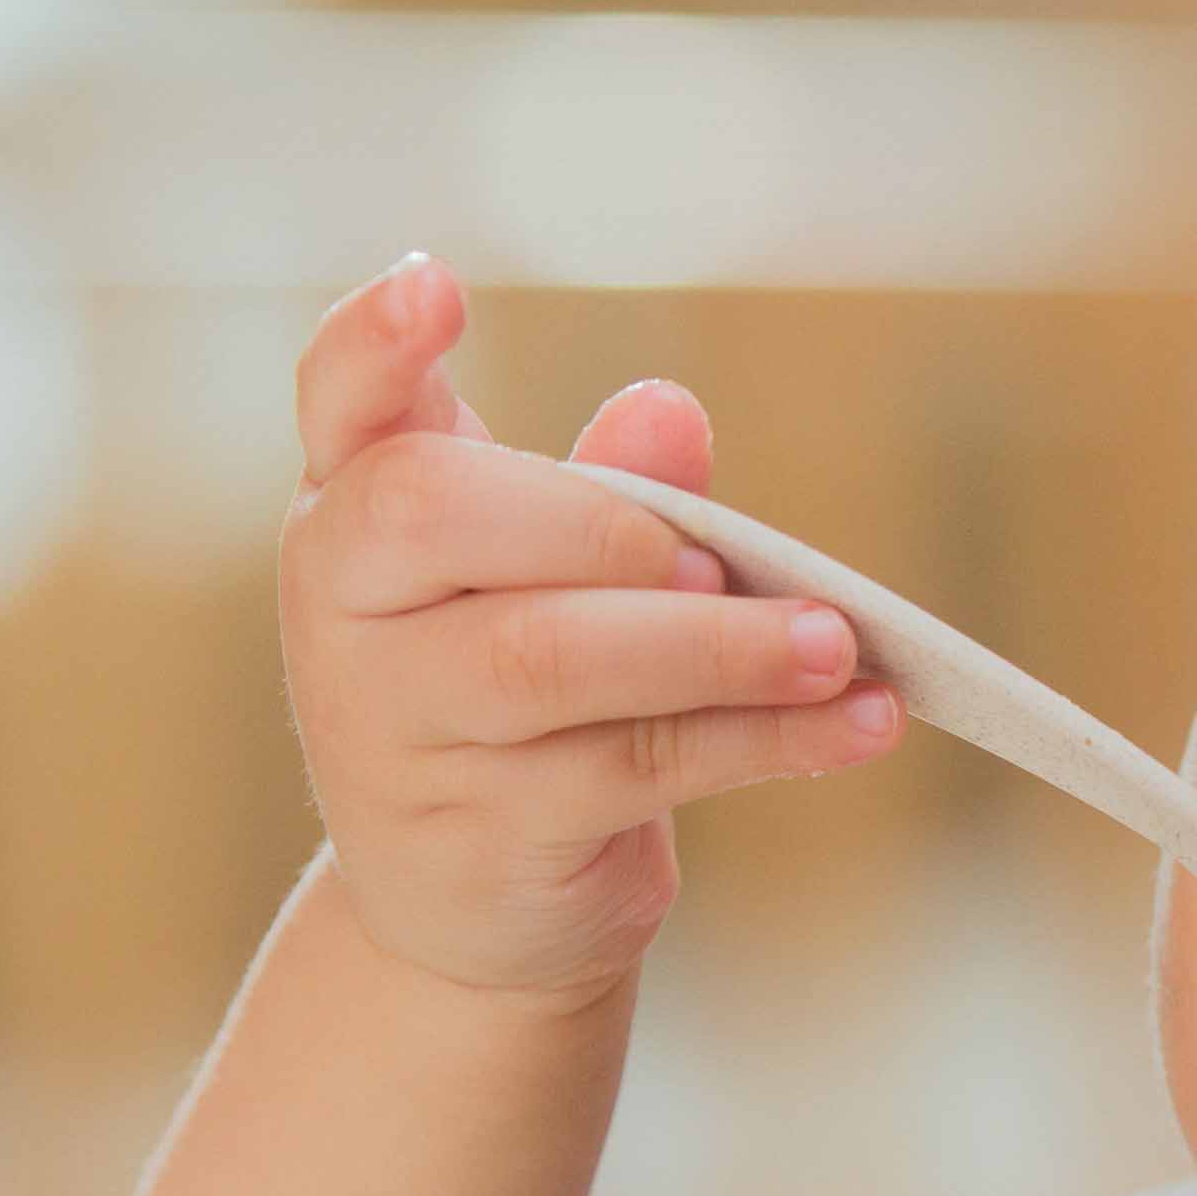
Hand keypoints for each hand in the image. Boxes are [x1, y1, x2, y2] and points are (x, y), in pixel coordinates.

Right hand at [279, 254, 899, 1001]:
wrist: (464, 912)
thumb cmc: (518, 699)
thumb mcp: (553, 581)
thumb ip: (603, 489)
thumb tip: (669, 414)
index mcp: (352, 512)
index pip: (336, 399)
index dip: (373, 340)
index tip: (440, 283)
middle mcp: (341, 614)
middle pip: (432, 514)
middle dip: (596, 520)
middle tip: (715, 558)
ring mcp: (391, 734)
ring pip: (548, 658)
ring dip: (715, 644)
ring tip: (833, 644)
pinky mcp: (476, 840)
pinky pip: (634, 768)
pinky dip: (765, 739)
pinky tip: (860, 721)